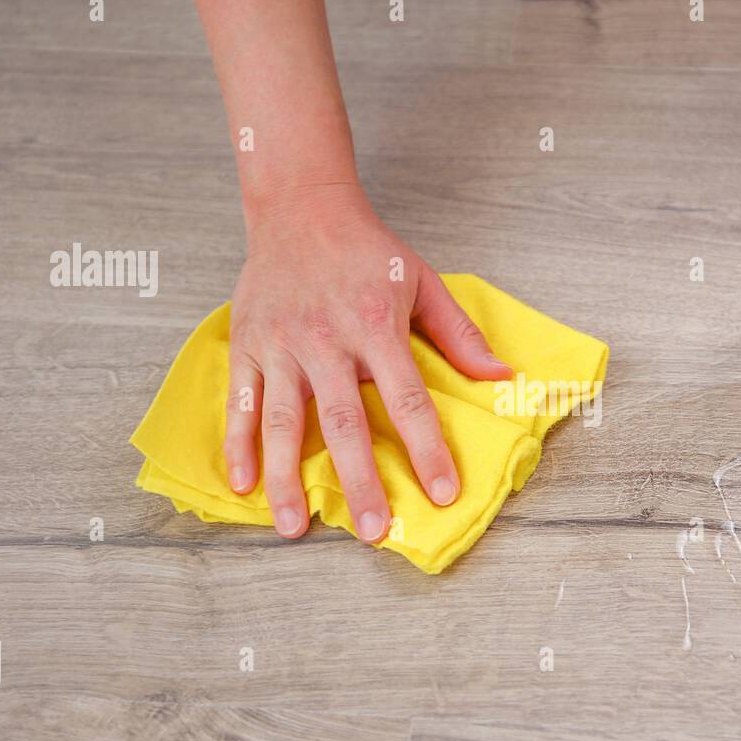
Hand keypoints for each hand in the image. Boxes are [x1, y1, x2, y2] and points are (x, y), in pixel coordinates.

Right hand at [224, 183, 512, 540]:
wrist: (300, 207)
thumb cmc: (368, 251)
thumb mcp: (423, 283)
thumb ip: (460, 336)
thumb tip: (502, 378)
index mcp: (375, 326)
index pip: (407, 399)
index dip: (426, 449)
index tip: (443, 492)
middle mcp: (325, 341)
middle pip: (343, 422)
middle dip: (360, 481)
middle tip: (373, 533)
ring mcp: (281, 345)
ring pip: (282, 423)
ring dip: (288, 479)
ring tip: (295, 528)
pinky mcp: (247, 345)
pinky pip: (239, 403)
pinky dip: (238, 446)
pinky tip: (244, 486)